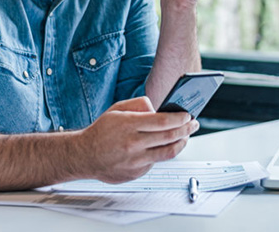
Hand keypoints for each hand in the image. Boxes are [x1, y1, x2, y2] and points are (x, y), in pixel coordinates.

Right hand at [75, 96, 199, 183]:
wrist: (85, 156)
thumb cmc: (102, 131)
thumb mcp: (117, 109)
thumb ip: (140, 104)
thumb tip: (159, 108)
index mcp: (128, 125)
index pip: (163, 121)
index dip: (180, 118)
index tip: (188, 115)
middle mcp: (133, 144)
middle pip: (170, 137)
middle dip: (186, 129)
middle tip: (193, 124)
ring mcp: (135, 161)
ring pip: (168, 153)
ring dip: (181, 143)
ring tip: (185, 136)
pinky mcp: (136, 173)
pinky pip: (156, 161)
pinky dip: (162, 153)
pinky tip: (163, 146)